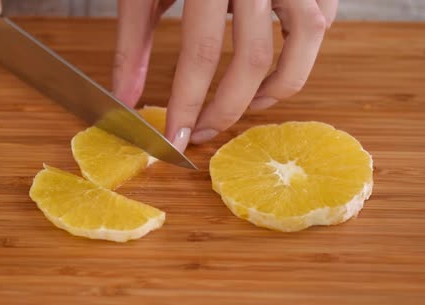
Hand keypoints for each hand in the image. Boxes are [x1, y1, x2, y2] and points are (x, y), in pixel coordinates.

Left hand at [113, 0, 336, 151]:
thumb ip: (132, 43)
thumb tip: (124, 100)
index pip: (202, 52)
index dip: (187, 102)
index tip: (175, 141)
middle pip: (255, 60)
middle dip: (226, 110)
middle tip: (200, 132)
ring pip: (304, 44)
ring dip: (273, 90)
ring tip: (242, 107)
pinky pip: (320, 23)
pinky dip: (298, 54)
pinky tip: (268, 67)